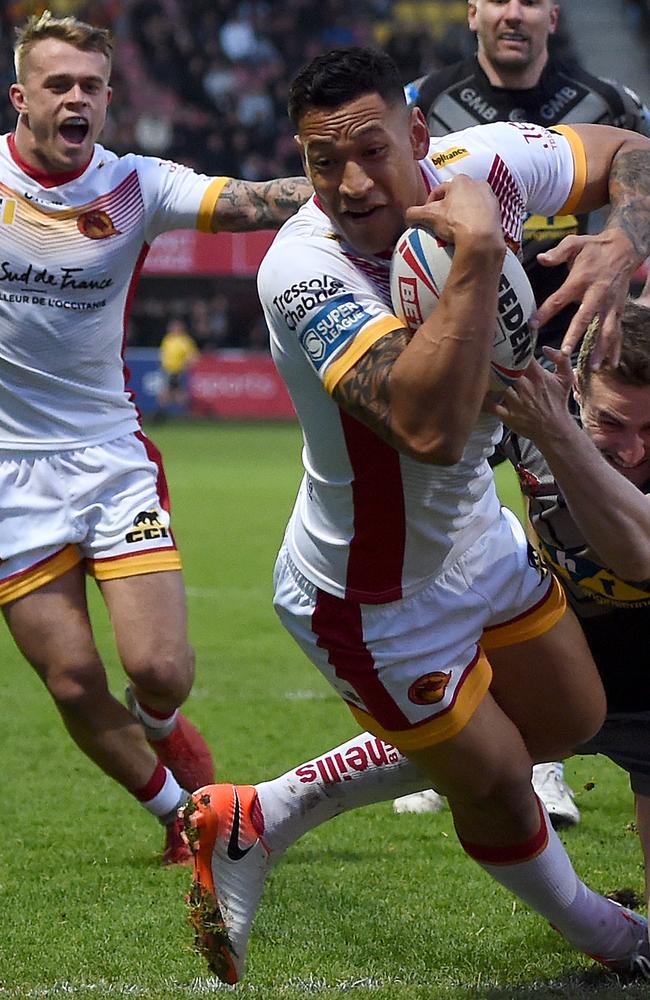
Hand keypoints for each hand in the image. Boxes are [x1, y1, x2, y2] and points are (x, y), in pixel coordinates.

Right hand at [405, 175, 504, 250]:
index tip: (427, 216)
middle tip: (441, 222)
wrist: (482, 238)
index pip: (439, 190)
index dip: (430, 203)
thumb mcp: (429, 216)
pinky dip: (475, 220)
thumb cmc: (455, 222)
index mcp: (460, 180)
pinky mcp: (498, 211)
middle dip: (448, 207)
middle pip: (456, 196)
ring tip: (456, 228)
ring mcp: (490, 196)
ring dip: (462, 213)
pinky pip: (482, 214)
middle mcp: (477, 183)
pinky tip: (469, 232)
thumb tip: (408, 215)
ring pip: (470, 204)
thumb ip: (414, 213)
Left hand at [487, 348, 574, 441]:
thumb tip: (546, 348)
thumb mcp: (566, 379)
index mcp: (539, 378)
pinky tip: (477, 390)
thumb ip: (561, 360)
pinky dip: (484, 399)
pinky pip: (492, 406)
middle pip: (508, 370)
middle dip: (499, 361)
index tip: (507, 343)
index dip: (515, 349)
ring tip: (480, 368)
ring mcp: (517, 403)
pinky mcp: (508, 416)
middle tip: (489, 352)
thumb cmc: (558, 402)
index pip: (525, 358)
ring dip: (490, 378)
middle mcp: (527, 389)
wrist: (555, 429)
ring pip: (499, 385)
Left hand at [534, 228, 638, 367]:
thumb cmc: (594, 247)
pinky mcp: (618, 310)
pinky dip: (616, 348)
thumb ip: (557, 252)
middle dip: (575, 335)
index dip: (546, 311)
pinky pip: (618, 331)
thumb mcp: (575, 243)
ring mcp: (610, 304)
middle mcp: (597, 294)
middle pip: (585, 317)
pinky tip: (612, 364)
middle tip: (565, 352)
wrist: (624, 247)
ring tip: (592, 367)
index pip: (560, 298)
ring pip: (606, 329)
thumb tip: (540, 259)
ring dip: (600, 349)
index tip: (533, 324)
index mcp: (581, 279)